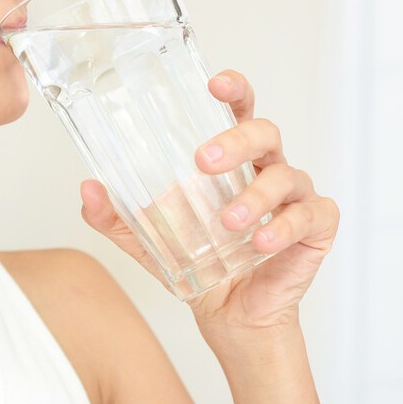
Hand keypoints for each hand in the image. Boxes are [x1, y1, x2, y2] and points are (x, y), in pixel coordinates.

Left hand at [79, 69, 338, 333]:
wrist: (233, 319)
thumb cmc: (202, 266)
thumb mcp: (149, 242)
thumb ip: (116, 216)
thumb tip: (86, 189)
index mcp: (235, 161)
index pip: (240, 111)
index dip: (234, 90)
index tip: (215, 84)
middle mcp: (268, 169)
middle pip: (265, 132)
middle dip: (235, 140)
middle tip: (202, 160)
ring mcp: (296, 197)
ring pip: (286, 175)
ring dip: (254, 196)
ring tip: (227, 222)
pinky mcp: (316, 228)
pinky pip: (309, 216)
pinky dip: (284, 227)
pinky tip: (261, 242)